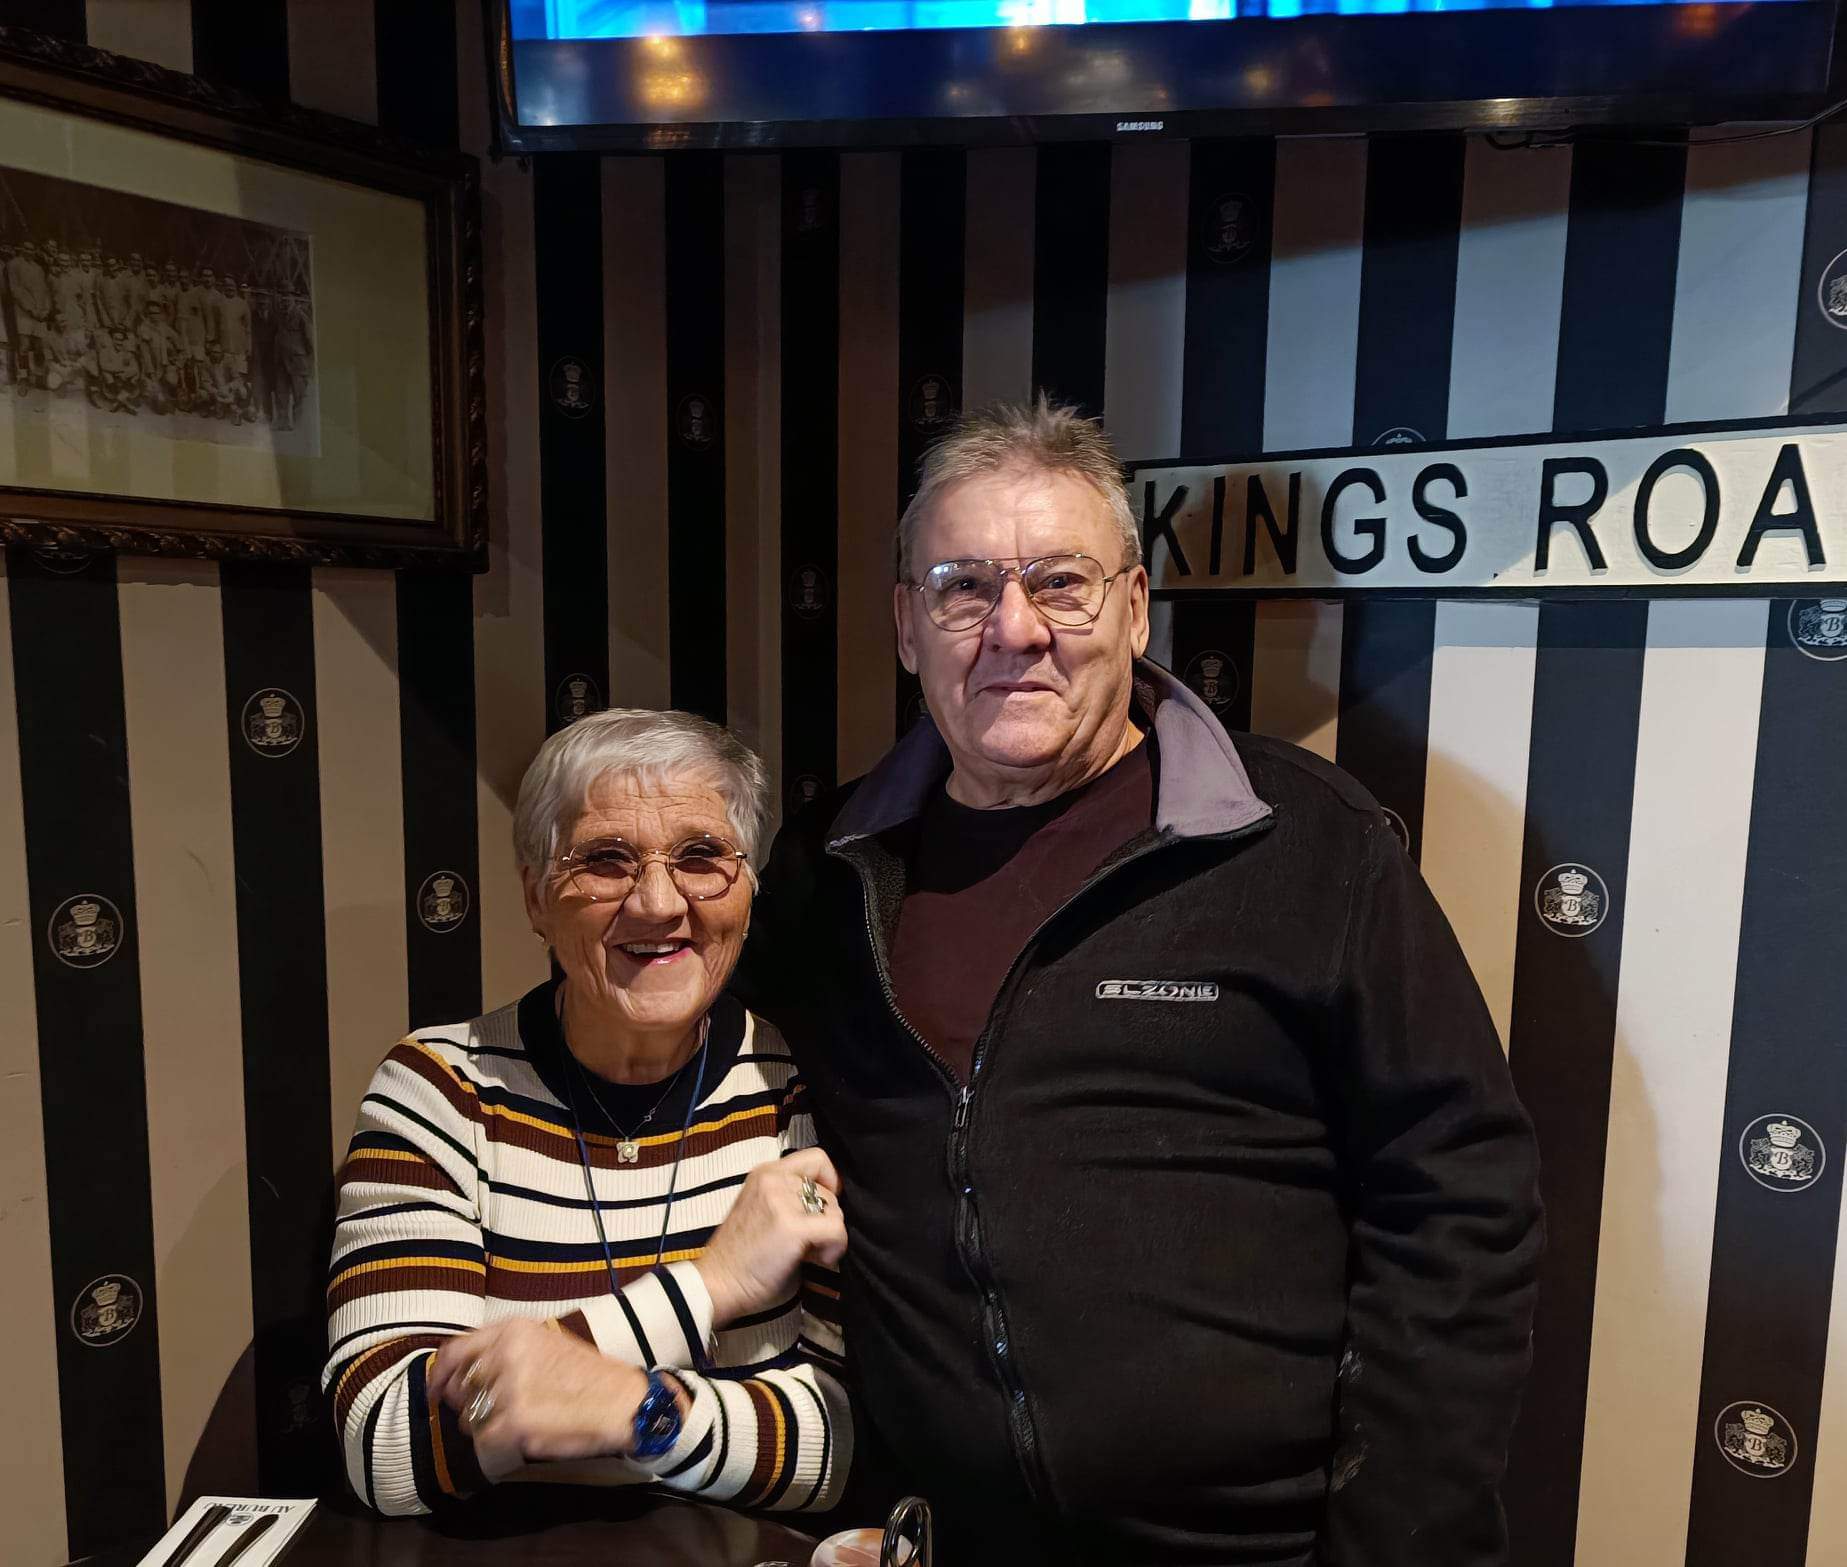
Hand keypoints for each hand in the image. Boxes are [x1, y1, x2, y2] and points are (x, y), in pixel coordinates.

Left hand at [427, 1318, 651, 1479]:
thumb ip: (504, 1353)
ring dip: (488, 1430)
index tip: (435, 1391)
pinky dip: (499, 1451)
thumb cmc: (587, 1376)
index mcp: (513, 1331)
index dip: (440, 1374)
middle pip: (461, 1391)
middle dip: (472, 1407)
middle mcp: (505, 1354)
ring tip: (522, 1425)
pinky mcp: (514, 1422)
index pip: (455, 1351)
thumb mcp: (545, 1344)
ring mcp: (508, 1388)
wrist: (623, 1401)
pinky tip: (524, 1442)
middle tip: (499, 1414)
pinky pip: (486, 1445)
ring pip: (471, 1421)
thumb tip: (461, 1377)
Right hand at [694, 1147, 846, 1328]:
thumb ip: (790, 1199)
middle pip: (828, 1191)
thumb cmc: (741, 1257)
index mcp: (766, 1174)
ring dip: (830, 1236)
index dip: (829, 1182)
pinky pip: (836, 1229)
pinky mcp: (792, 1225)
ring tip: (809, 1253)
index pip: (816, 1158)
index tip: (824, 1207)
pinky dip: (834, 1248)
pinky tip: (818, 1260)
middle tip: (809, 1244)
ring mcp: (781, 1200)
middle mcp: (773, 1179)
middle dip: (826, 1220)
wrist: (717, 1284)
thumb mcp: (762, 1209)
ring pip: (835, 1211)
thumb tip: (826, 1209)